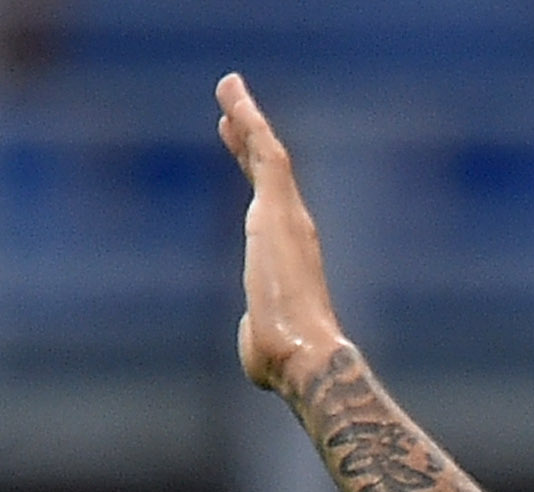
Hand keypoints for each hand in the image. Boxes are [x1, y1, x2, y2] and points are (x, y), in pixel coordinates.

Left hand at [215, 72, 347, 392]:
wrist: (305, 358)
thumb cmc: (283, 362)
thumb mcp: (259, 342)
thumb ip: (254, 330)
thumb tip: (254, 339)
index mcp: (286, 257)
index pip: (266, 206)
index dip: (251, 175)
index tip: (236, 146)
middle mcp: (293, 230)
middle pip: (267, 173)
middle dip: (247, 139)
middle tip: (228, 112)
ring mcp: (288, 216)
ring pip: (266, 154)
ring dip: (247, 117)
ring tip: (228, 87)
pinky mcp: (280, 208)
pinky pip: (266, 153)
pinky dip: (250, 120)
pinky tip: (232, 95)